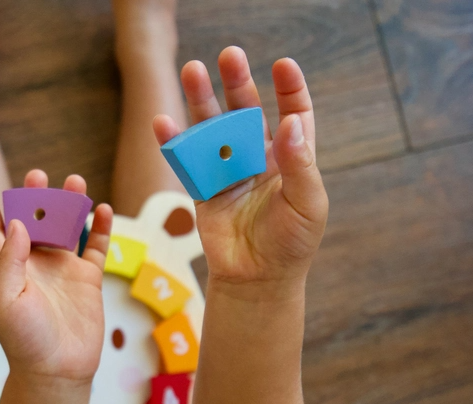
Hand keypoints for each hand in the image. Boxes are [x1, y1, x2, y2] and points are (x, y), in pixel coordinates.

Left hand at [0, 170, 112, 381]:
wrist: (57, 370)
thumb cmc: (24, 339)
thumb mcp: (6, 298)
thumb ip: (10, 259)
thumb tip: (16, 222)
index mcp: (8, 268)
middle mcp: (34, 264)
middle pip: (33, 221)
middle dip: (34, 197)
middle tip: (37, 175)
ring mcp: (62, 270)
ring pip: (66, 228)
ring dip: (70, 204)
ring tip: (75, 180)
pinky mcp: (87, 280)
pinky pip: (95, 247)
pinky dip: (99, 228)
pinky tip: (102, 208)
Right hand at [154, 47, 327, 296]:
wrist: (257, 279)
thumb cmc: (292, 243)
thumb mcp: (308, 203)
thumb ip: (300, 163)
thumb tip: (290, 124)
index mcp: (291, 158)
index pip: (293, 113)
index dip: (289, 89)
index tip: (283, 66)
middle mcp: (258, 158)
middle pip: (247, 111)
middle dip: (238, 82)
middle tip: (229, 55)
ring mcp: (228, 171)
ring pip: (213, 128)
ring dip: (201, 100)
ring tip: (191, 70)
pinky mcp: (204, 189)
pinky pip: (188, 161)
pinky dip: (174, 142)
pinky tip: (163, 122)